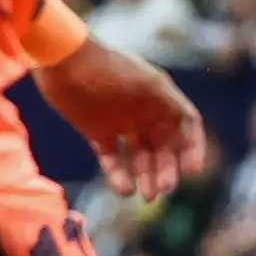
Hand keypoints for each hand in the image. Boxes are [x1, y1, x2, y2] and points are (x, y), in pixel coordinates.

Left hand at [33, 35, 207, 197]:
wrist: (62, 60)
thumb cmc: (105, 67)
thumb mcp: (145, 82)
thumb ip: (169, 102)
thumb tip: (192, 123)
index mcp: (161, 98)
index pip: (187, 126)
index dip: (193, 148)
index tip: (192, 171)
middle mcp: (145, 112)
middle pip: (165, 146)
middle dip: (166, 168)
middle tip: (163, 188)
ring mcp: (122, 122)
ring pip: (141, 155)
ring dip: (146, 175)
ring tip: (146, 195)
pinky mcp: (97, 131)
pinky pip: (112, 157)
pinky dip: (118, 174)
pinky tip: (124, 189)